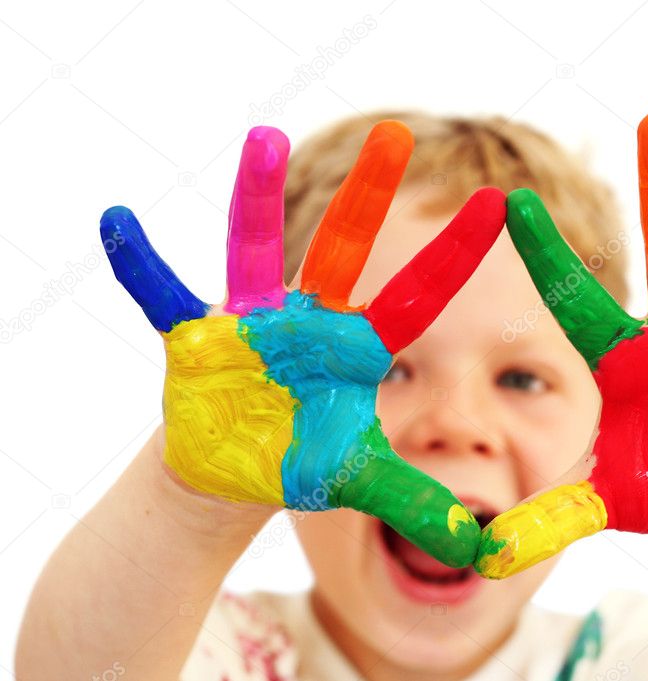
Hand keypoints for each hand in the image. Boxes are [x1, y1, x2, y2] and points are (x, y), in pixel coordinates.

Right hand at [102, 121, 505, 566]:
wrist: (231, 470)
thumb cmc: (299, 460)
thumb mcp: (358, 481)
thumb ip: (415, 504)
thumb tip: (478, 546)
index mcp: (356, 348)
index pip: (418, 298)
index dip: (456, 256)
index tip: (500, 205)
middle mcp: (309, 320)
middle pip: (345, 251)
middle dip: (369, 197)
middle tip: (397, 134)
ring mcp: (253, 322)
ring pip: (254, 248)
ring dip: (256, 198)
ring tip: (263, 138)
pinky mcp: (199, 337)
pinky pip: (164, 294)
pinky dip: (141, 264)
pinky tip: (115, 221)